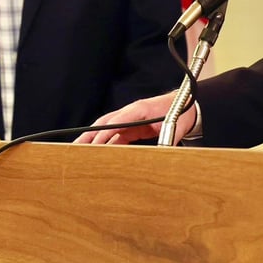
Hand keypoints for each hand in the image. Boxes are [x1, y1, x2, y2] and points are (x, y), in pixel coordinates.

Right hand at [73, 91, 196, 144]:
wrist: (188, 105)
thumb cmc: (181, 112)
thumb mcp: (177, 125)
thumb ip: (169, 138)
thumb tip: (163, 152)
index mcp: (139, 109)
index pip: (117, 120)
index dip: (104, 132)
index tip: (94, 143)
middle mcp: (131, 113)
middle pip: (105, 124)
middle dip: (89, 136)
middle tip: (75, 148)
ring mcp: (130, 119)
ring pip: (107, 130)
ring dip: (94, 141)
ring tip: (80, 154)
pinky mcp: (132, 126)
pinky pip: (116, 136)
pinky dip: (106, 145)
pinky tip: (100, 156)